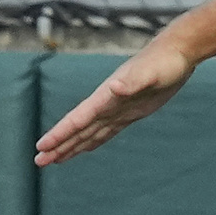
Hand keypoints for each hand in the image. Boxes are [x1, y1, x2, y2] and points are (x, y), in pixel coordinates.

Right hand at [34, 37, 194, 164]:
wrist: (176, 52)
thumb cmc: (165, 62)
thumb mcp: (151, 73)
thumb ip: (132, 81)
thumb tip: (114, 86)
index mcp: (106, 96)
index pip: (78, 119)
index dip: (60, 134)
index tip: (41, 147)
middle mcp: (107, 103)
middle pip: (78, 129)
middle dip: (58, 145)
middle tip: (38, 162)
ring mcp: (117, 108)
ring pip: (89, 132)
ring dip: (71, 146)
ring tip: (54, 159)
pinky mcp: (130, 112)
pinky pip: (106, 131)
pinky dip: (93, 141)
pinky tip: (85, 147)